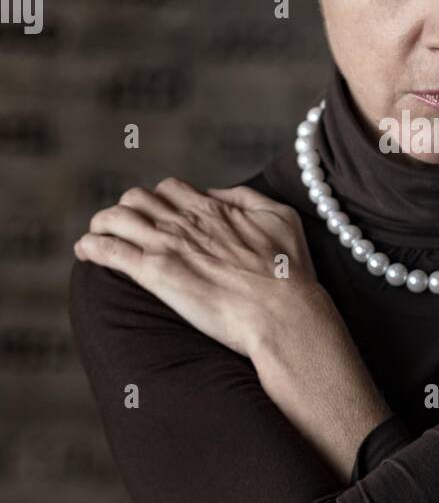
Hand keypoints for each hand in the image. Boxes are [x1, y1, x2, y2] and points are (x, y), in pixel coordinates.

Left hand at [73, 178, 323, 357]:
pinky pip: (109, 250)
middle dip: (127, 209)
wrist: (282, 313)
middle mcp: (185, 221)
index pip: (169, 189)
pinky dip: (91, 246)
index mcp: (212, 208)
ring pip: (116, 217)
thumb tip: (218, 193)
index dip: (160, 200)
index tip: (158, 216)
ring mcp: (168, 245)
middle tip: (124, 228)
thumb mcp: (281, 216)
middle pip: (137, 198)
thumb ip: (245, 197)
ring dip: (102, 223)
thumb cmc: (289, 272)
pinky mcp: (155, 273)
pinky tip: (85, 252)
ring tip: (97, 236)